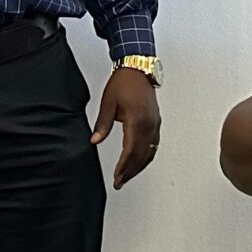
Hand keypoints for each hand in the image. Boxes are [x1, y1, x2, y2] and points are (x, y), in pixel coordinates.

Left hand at [90, 67, 162, 189]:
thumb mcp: (108, 103)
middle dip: (130, 171)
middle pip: (141, 155)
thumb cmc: (123, 82)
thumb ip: (102, 124)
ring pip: (150, 152)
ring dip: (139, 166)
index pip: (130, 151)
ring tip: (128, 176)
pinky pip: (154, 144)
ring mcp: (155, 123)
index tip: (117, 177)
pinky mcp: (156, 121)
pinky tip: (140, 162)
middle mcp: (149, 123)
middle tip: (120, 182)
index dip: (123, 167)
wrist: (138, 68)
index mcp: (137, 119)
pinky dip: (147, 156)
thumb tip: (95, 140)